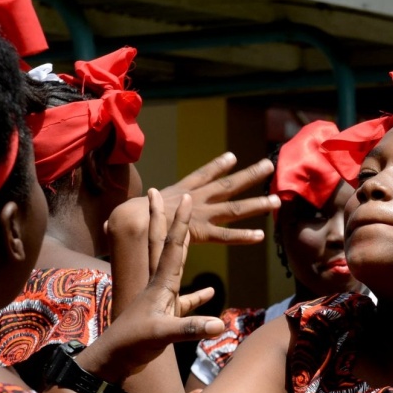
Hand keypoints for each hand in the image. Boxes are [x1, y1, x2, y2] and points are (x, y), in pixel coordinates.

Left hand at [82, 191, 224, 382]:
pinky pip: (185, 300)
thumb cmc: (133, 345)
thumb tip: (219, 324)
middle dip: (161, 217)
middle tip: (157, 192)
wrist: (114, 361)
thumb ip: (191, 328)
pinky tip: (209, 292)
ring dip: (177, 246)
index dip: (180, 221)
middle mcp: (158, 284)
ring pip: (171, 264)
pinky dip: (197, 295)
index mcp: (160, 283)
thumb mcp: (163, 335)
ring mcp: (160, 298)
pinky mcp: (164, 315)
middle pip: (161, 243)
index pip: (172, 245)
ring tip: (183, 232)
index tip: (184, 196)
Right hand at [107, 152, 278, 248]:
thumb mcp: (135, 212)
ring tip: (277, 201)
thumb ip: (138, 217)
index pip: (202, 175)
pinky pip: (226, 236)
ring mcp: (199, 214)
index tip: (232, 156)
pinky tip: (262, 235)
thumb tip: (115, 224)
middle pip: (227, 185)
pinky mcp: (199, 231)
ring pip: (234, 208)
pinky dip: (243, 236)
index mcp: (179, 192)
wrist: (126, 220)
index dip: (218, 166)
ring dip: (256, 204)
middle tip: (269, 164)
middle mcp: (194, 199)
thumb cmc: (124, 218)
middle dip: (249, 175)